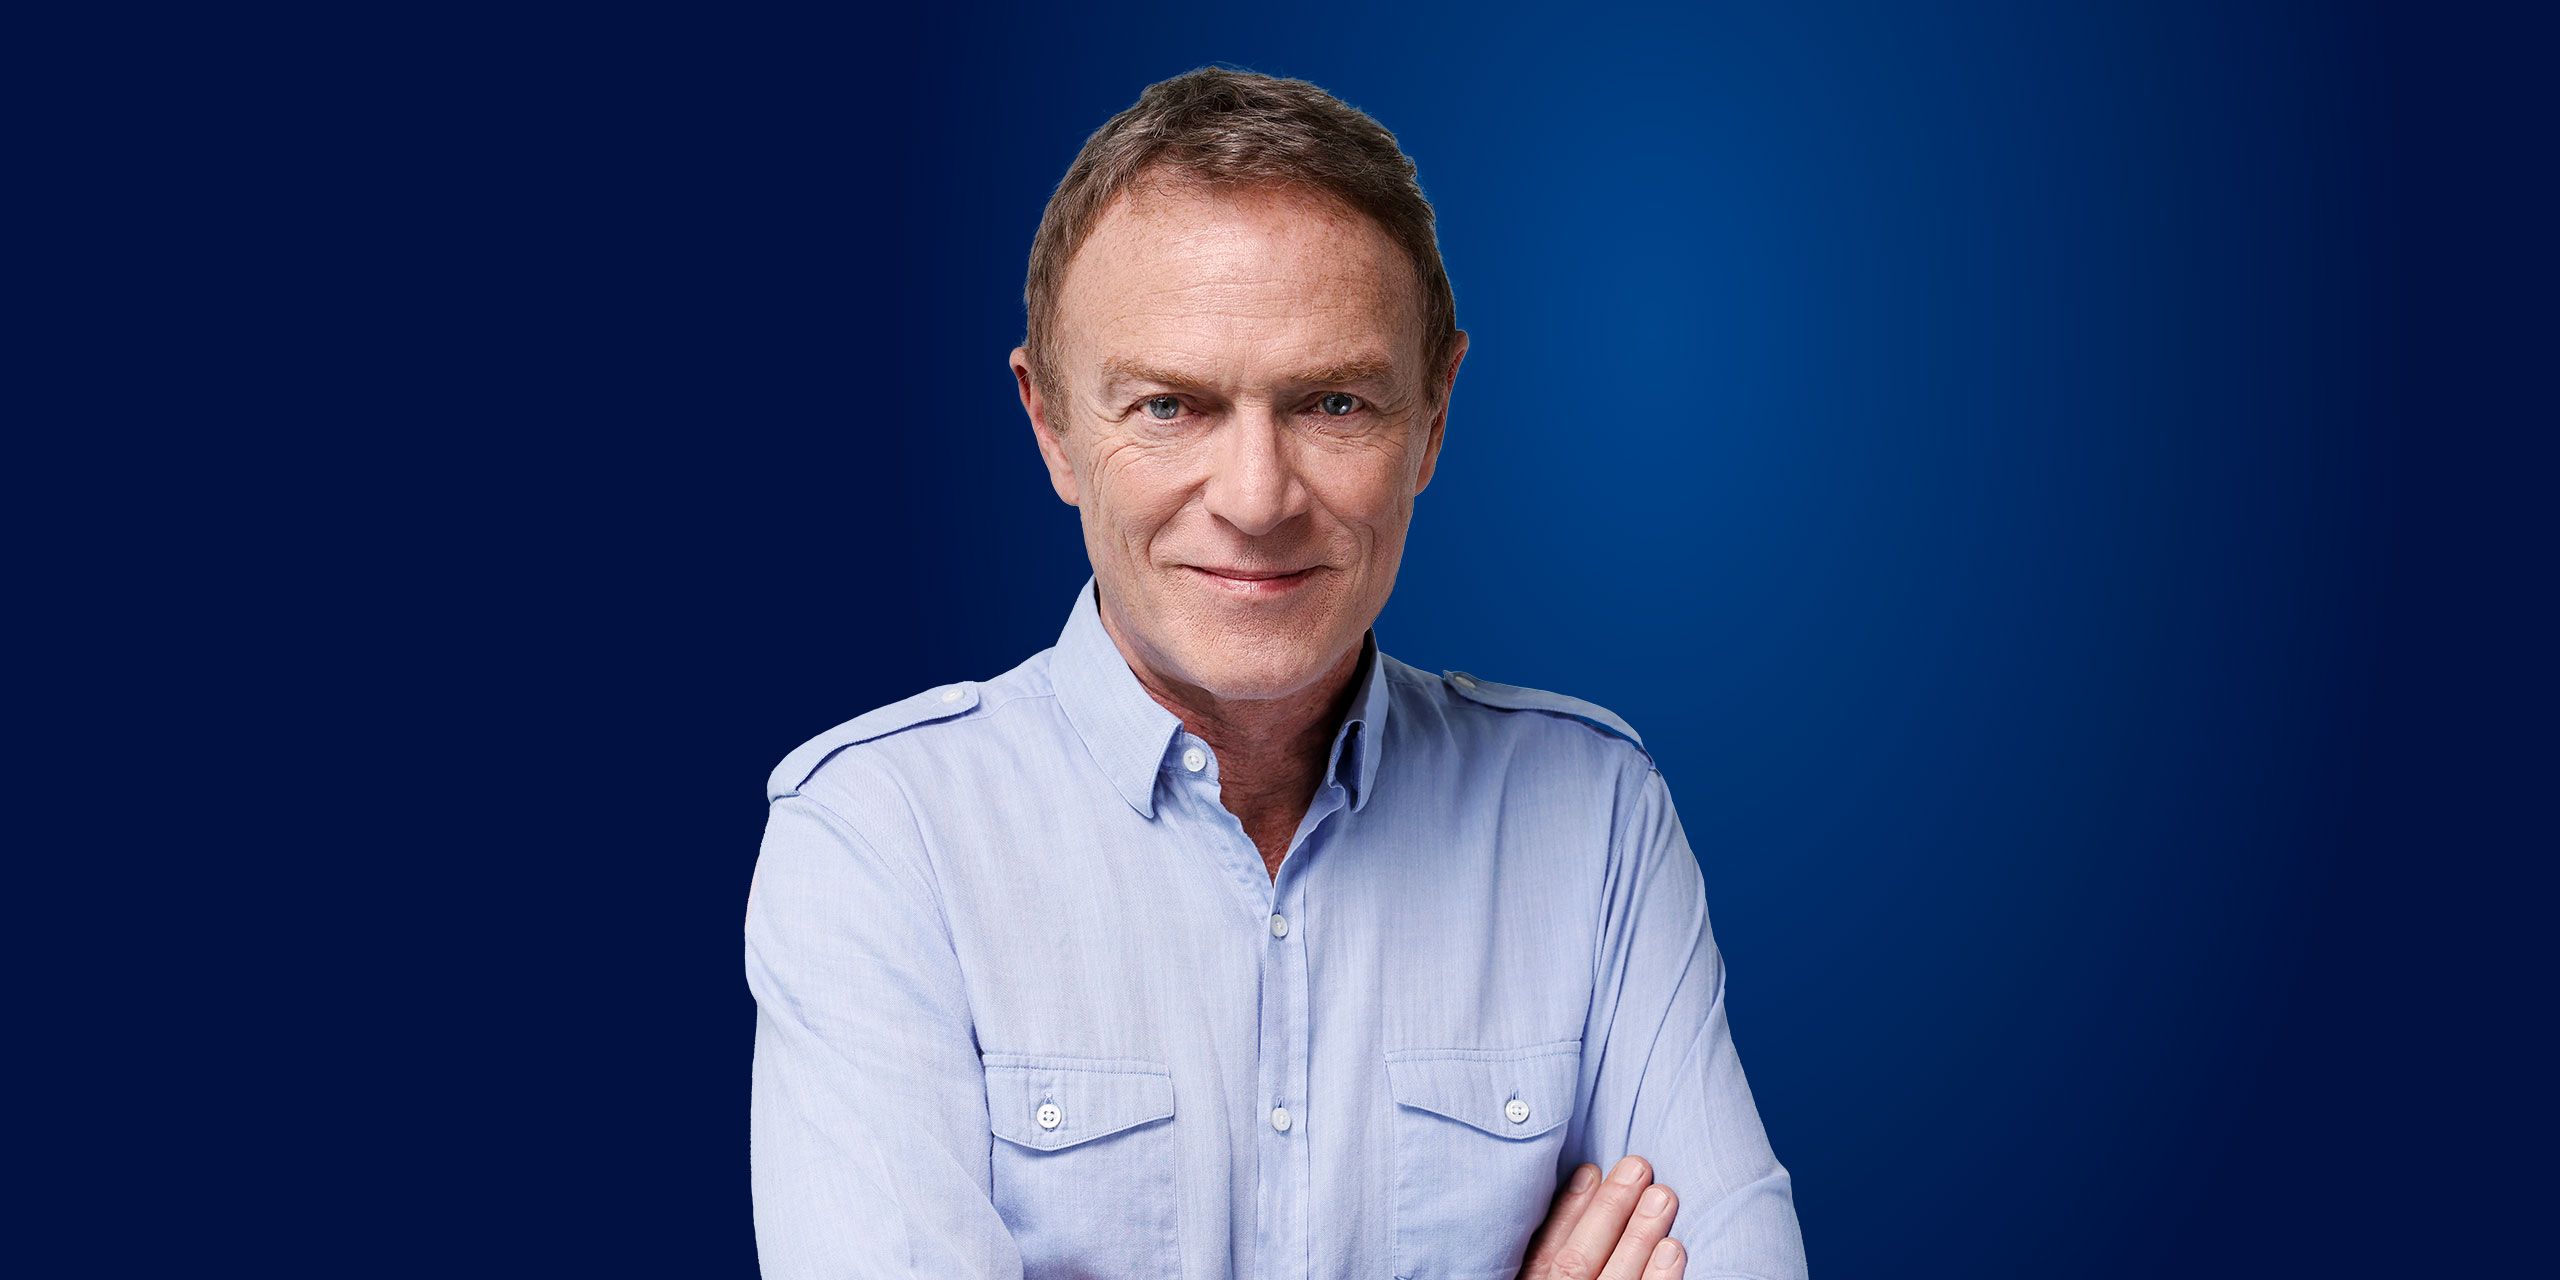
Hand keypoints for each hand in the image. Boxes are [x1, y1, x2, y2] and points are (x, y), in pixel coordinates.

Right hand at [1521, 1155, 1683, 1278]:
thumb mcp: (1538, 1275)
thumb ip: (1551, 1245)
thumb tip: (1584, 1183)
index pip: (1543, 1252)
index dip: (1567, 1210)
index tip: (1592, 1170)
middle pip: (1578, 1261)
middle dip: (1609, 1210)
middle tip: (1638, 1168)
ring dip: (1639, 1237)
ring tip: (1662, 1197)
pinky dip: (1659, 1278)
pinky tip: (1673, 1249)